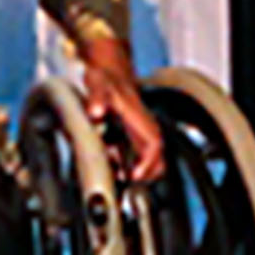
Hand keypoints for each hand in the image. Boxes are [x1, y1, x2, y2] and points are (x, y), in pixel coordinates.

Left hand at [80, 40, 166, 181]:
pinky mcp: (133, 137)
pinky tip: (111, 165)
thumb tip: (96, 112)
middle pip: (157, 159)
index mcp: (140, 118)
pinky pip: (138, 158)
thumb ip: (97, 98)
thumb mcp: (98, 85)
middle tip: (125, 184)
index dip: (148, 163)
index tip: (135, 175)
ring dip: (136, 174)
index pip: (154, 145)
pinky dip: (128, 167)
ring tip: (117, 177)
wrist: (108, 71)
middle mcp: (145, 128)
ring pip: (149, 161)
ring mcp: (141, 133)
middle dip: (145, 175)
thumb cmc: (105, 79)